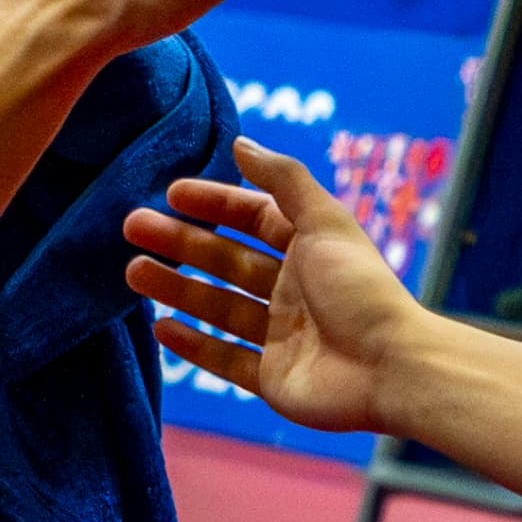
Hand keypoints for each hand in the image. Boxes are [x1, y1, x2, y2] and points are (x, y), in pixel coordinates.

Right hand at [124, 140, 414, 434]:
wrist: (389, 369)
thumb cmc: (360, 289)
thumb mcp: (323, 222)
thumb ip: (283, 181)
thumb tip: (241, 143)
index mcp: (310, 250)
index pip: (254, 217)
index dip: (215, 202)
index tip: (171, 192)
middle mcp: (293, 290)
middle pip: (227, 261)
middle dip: (181, 243)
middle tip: (133, 226)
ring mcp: (281, 336)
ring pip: (218, 307)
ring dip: (176, 288)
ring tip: (133, 271)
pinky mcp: (272, 379)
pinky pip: (226, 359)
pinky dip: (193, 345)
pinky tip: (159, 326)